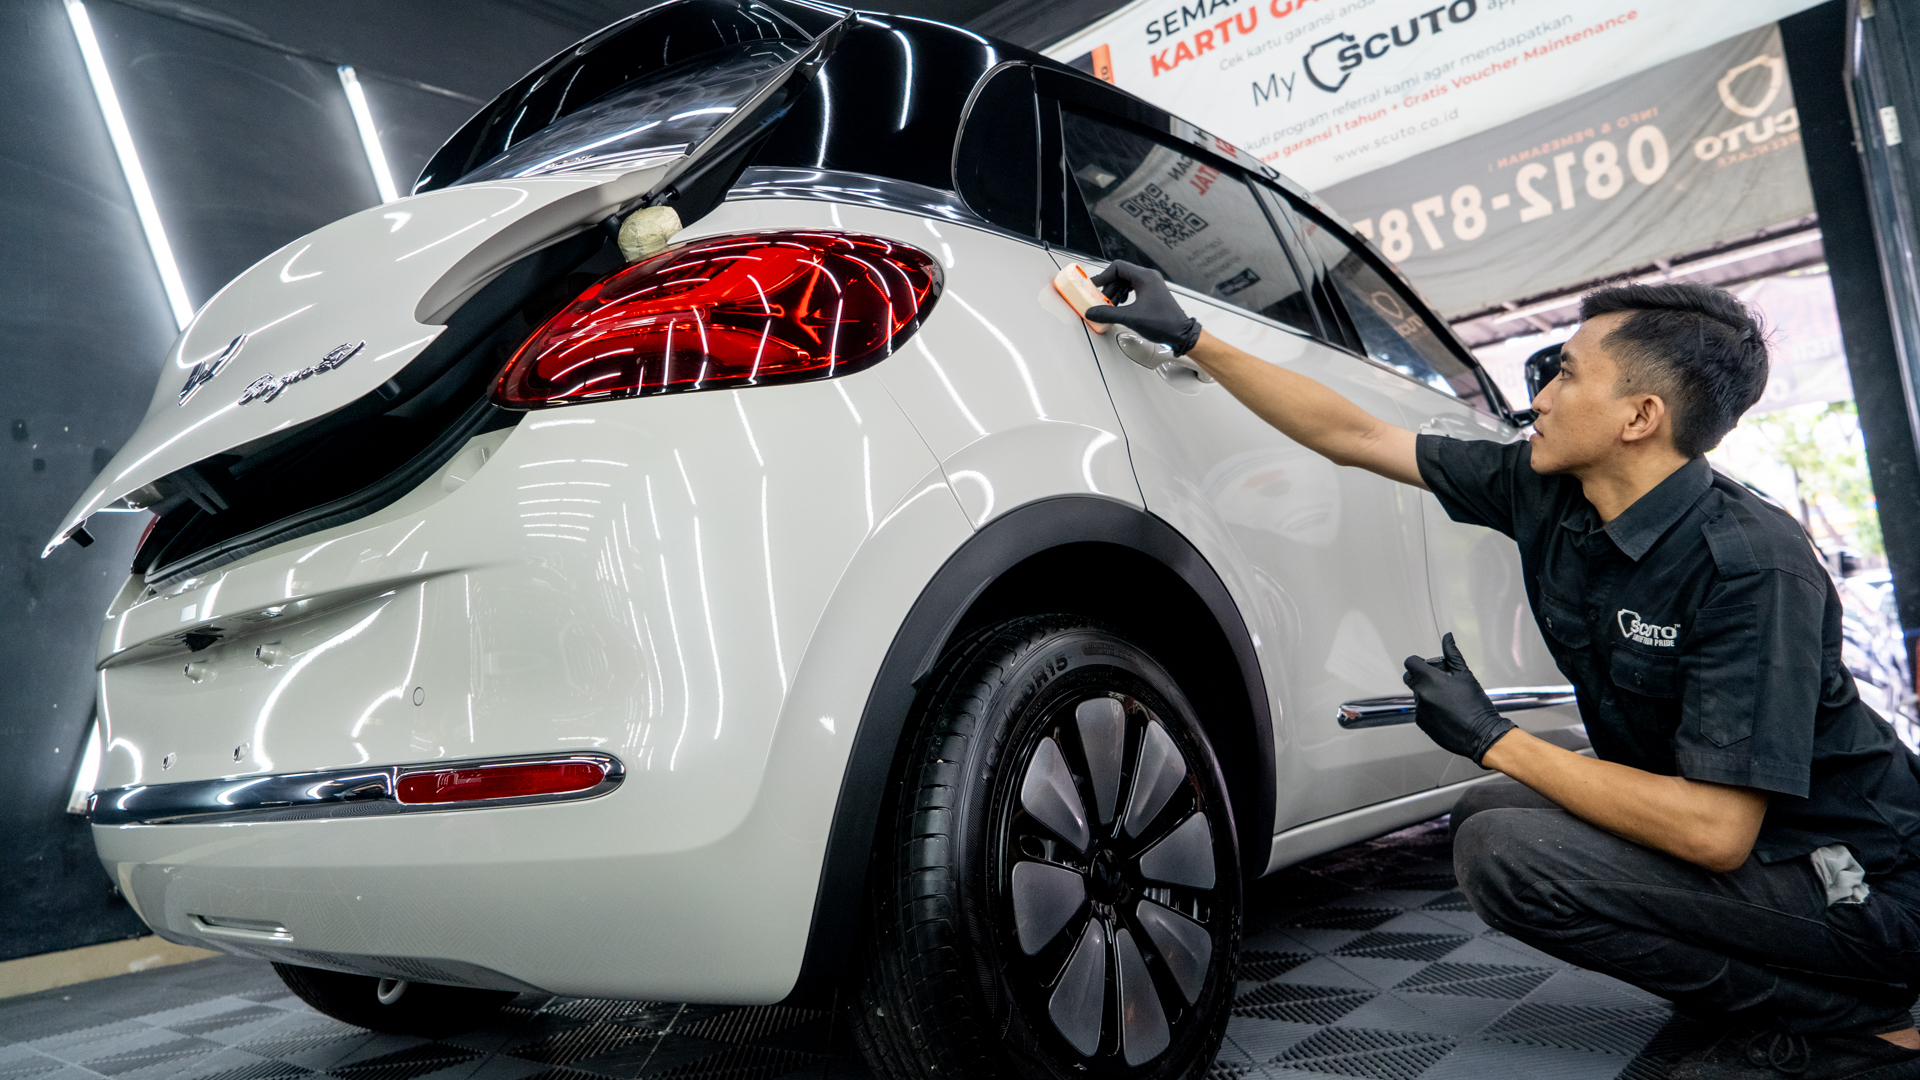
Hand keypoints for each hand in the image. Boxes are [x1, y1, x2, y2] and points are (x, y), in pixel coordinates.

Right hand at [1086, 261, 1202, 355]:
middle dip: (1109, 288)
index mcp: (1144, 277)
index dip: (1103, 276)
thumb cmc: (1161, 323)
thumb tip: (1090, 312)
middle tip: (1102, 302)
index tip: (1093, 287)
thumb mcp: (1130, 318)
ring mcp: (1150, 284)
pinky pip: (1132, 289)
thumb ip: (1108, 313)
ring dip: (1115, 293)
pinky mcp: (1151, 293)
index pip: (1117, 267)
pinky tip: (1119, 307)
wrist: (1180, 334)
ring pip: (1125, 283)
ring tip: (1110, 307)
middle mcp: (1148, 277)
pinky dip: (1123, 296)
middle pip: (1120, 275)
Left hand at [1401, 634, 1514, 764]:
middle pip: (1410, 678)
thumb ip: (1452, 655)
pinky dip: (1429, 708)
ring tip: (1448, 699)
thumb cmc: (1477, 706)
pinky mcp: (1421, 723)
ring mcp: (1419, 710)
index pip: (1410, 662)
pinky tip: (1446, 712)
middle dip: (1421, 676)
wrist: (1482, 734)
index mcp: (1430, 680)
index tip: (1429, 666)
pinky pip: (1420, 710)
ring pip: (1417, 695)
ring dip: (1427, 693)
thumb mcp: (1465, 675)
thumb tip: (1447, 638)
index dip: (1419, 662)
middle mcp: (1421, 694)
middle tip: (1440, 681)